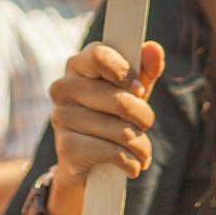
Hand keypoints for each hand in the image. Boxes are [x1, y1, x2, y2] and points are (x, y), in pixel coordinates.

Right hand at [49, 40, 164, 194]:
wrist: (85, 164)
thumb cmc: (111, 116)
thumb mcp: (130, 92)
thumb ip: (143, 70)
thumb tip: (154, 49)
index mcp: (78, 65)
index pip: (99, 55)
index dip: (125, 73)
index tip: (139, 90)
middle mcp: (63, 88)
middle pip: (120, 100)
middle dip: (144, 117)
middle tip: (145, 125)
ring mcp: (61, 117)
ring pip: (121, 130)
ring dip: (141, 145)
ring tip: (142, 151)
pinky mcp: (66, 148)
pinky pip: (113, 152)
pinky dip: (131, 162)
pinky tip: (132, 165)